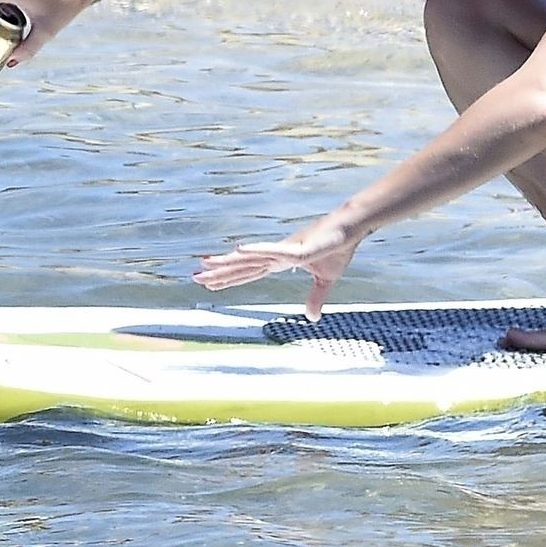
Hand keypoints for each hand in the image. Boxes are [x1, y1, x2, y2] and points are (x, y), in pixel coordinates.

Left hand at [194, 221, 361, 320]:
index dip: (230, 278)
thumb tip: (312, 319)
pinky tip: (239, 250)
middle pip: (244, 266)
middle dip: (220, 273)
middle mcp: (277, 254)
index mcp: (281, 261)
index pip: (250, 273)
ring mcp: (285, 250)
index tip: (209, 283)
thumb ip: (315, 297)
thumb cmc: (339, 247)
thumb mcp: (326, 279)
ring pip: (251, 258)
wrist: (352, 228)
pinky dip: (256, 250)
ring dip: (228, 261)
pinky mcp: (297, 247)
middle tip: (194, 276)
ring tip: (204, 263)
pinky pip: (273, 249)